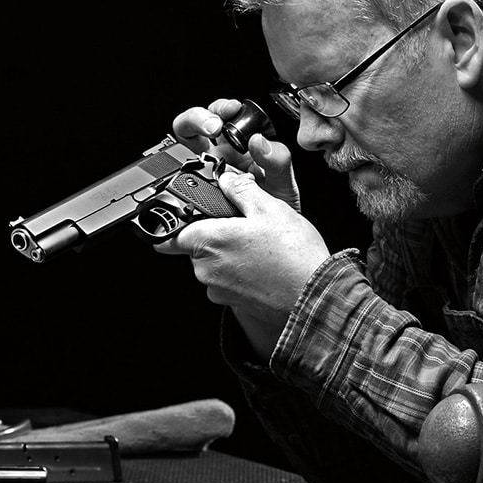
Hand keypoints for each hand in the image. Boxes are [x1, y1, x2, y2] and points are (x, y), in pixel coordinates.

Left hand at [156, 167, 329, 357]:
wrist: (314, 296)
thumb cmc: (293, 255)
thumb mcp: (269, 208)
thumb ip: (241, 189)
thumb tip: (227, 179)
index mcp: (207, 241)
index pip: (168, 236)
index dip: (176, 223)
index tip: (187, 217)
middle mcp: (205, 269)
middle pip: (195, 246)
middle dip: (214, 235)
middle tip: (244, 226)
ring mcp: (218, 289)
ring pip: (213, 263)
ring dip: (229, 253)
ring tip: (260, 246)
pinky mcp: (232, 302)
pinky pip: (227, 280)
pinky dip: (240, 271)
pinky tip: (264, 264)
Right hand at [173, 98, 300, 210]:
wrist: (270, 241)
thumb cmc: (276, 210)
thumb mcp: (283, 183)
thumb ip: (277, 161)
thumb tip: (258, 140)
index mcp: (240, 148)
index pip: (224, 117)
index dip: (223, 108)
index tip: (231, 110)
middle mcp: (218, 157)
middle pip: (195, 124)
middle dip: (200, 117)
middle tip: (214, 126)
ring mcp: (203, 174)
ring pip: (182, 144)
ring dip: (191, 132)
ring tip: (206, 140)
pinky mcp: (194, 193)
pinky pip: (178, 178)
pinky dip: (179, 166)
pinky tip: (196, 171)